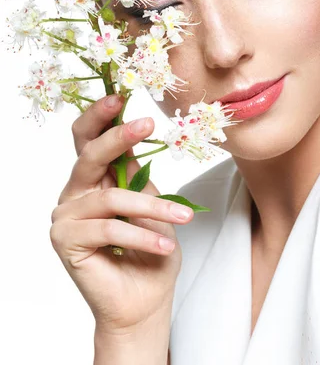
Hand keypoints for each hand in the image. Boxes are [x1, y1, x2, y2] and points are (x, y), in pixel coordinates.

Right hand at [49, 94, 193, 334]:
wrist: (146, 299)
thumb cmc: (152, 249)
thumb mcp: (151, 203)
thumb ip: (136, 172)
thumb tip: (135, 127)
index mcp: (96, 177)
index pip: (89, 138)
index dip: (101, 115)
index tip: (121, 95)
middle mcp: (76, 191)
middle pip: (89, 154)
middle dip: (118, 136)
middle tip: (145, 122)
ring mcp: (66, 215)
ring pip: (111, 198)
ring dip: (151, 208)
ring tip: (181, 221)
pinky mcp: (64, 240)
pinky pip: (108, 228)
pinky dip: (141, 236)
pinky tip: (164, 246)